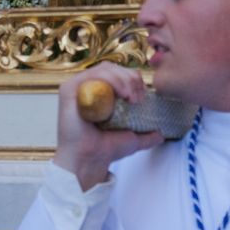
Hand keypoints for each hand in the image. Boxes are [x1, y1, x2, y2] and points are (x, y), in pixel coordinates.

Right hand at [54, 65, 161, 191]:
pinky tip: (122, 94)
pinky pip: (92, 75)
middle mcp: (86, 87)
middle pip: (113, 69)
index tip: (143, 96)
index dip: (133, 79)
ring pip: (105, 69)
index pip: (118, 73)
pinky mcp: (69, 89)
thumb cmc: (105, 150)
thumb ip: (146, 136)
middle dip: (131, 79)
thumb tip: (160, 135)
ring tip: (132, 97)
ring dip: (124, 79)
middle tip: (139, 98)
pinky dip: (111, 79)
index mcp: (98, 93)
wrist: (91, 161)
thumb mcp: (131, 139)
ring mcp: (77, 87)